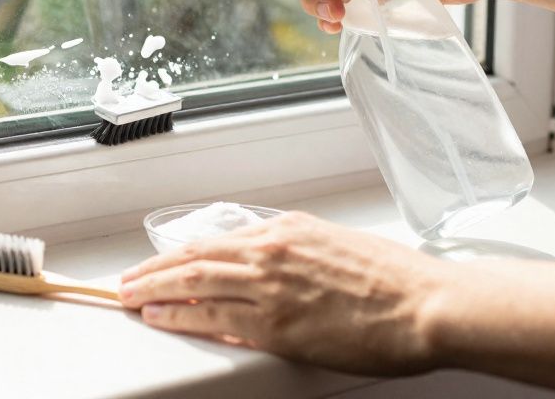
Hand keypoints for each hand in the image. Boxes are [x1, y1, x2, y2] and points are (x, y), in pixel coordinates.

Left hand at [119, 211, 451, 375]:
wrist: (427, 305)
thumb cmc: (397, 283)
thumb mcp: (337, 250)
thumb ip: (296, 258)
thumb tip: (268, 276)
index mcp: (288, 230)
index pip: (218, 240)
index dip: (181, 253)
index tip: (161, 262)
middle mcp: (273, 251)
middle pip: (195, 255)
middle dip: (154, 269)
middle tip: (127, 280)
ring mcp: (270, 285)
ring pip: (193, 281)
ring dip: (153, 289)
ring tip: (128, 297)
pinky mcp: (275, 323)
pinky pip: (211, 316)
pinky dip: (177, 315)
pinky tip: (157, 316)